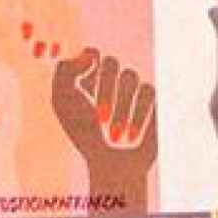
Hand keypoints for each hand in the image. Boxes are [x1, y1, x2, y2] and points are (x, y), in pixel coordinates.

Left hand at [52, 49, 155, 210]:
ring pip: (130, 76)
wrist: (112, 165)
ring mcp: (133, 87)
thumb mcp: (64, 104)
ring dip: (120, 108)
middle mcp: (111, 79)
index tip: (84, 83)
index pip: (92, 53)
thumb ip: (66, 73)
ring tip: (114, 135)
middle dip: (104, 92)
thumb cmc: (85, 136)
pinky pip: (148, 91)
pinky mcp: (153, 98)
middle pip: (111, 63)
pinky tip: (130, 136)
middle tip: (99, 119)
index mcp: (87, 77)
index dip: (90, 61)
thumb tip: (90, 52)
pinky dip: (137, 115)